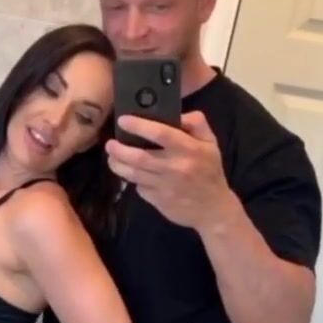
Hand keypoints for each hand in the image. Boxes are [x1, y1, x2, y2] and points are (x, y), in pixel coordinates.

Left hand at [105, 111, 234, 232]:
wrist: (213, 209)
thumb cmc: (210, 171)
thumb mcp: (211, 143)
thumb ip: (196, 123)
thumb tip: (175, 113)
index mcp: (189, 150)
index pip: (161, 133)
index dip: (139, 126)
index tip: (122, 120)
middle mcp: (175, 167)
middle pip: (139, 157)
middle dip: (119, 149)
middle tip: (110, 143)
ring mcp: (165, 186)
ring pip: (134, 174)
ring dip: (118, 164)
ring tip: (112, 157)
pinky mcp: (158, 201)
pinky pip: (139, 188)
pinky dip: (133, 180)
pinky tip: (131, 173)